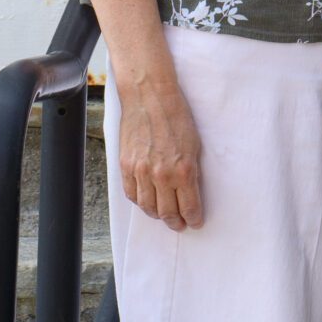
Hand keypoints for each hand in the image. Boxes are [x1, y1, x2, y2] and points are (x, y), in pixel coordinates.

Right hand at [117, 78, 204, 230]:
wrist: (150, 97)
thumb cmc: (176, 116)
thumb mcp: (194, 144)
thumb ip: (191, 170)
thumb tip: (190, 191)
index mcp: (182, 170)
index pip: (189, 206)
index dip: (193, 218)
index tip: (195, 222)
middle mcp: (160, 175)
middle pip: (167, 212)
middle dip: (176, 221)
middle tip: (180, 225)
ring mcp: (140, 172)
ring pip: (147, 207)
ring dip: (157, 215)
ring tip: (164, 217)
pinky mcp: (125, 166)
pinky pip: (131, 194)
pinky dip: (140, 202)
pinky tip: (147, 202)